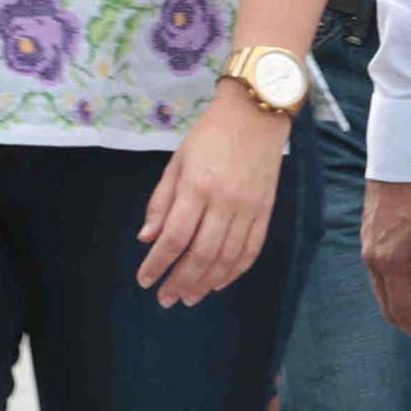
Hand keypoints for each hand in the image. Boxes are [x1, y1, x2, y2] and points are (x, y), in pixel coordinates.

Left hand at [137, 87, 294, 306]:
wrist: (256, 112)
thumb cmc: (210, 134)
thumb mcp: (177, 161)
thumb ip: (161, 201)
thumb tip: (147, 239)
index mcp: (197, 186)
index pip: (174, 237)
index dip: (157, 264)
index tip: (144, 281)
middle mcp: (225, 201)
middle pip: (201, 254)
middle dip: (180, 281)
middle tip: (165, 299)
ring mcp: (249, 207)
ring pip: (227, 257)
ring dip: (206, 282)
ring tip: (189, 297)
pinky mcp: (266, 209)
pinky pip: (252, 248)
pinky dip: (236, 271)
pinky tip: (219, 282)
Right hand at [362, 177, 410, 355]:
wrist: (402, 158)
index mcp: (390, 262)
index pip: (404, 313)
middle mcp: (373, 261)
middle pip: (391, 309)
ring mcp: (369, 251)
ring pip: (386, 294)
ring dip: (410, 311)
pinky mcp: (371, 241)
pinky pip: (384, 279)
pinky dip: (401, 292)